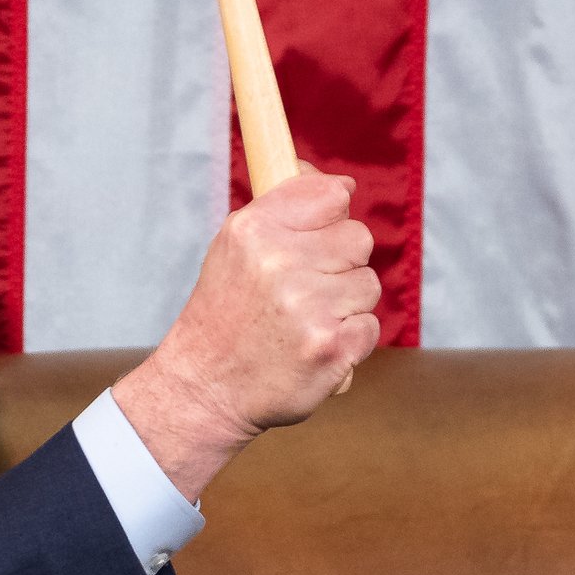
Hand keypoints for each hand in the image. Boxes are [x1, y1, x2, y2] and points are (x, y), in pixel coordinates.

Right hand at [112, 167, 380, 500]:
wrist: (204, 389)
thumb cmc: (226, 316)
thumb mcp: (234, 249)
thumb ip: (284, 210)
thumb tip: (343, 185)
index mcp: (255, 230)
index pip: (331, 194)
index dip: (333, 215)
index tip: (321, 234)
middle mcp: (279, 262)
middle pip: (358, 238)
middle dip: (341, 263)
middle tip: (306, 290)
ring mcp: (307, 306)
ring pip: (368, 284)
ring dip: (346, 304)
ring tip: (304, 322)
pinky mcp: (331, 347)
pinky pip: (370, 326)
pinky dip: (349, 340)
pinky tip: (315, 347)